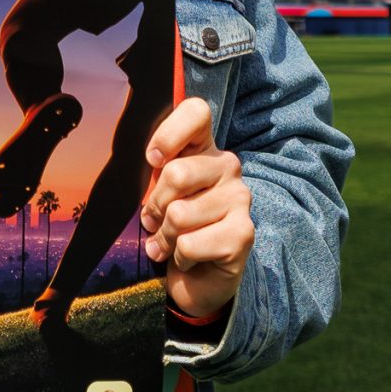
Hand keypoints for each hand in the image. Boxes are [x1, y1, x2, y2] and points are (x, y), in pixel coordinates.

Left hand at [139, 97, 251, 321]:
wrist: (198, 279)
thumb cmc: (173, 228)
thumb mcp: (158, 193)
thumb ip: (154, 173)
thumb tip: (147, 161)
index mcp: (205, 148)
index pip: (196, 112)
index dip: (169, 134)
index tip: (154, 160)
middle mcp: (228, 166)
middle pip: (177, 173)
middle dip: (155, 207)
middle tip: (154, 222)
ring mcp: (240, 199)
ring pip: (179, 215)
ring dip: (165, 239)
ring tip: (170, 245)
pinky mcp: (243, 234)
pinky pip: (189, 245)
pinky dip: (179, 258)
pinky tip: (189, 259)